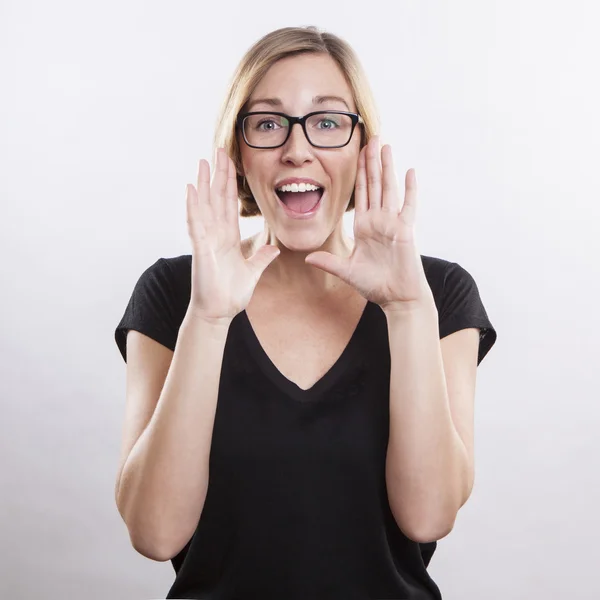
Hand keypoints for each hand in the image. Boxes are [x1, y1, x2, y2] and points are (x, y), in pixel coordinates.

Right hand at [186, 148, 279, 321]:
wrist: (219, 313)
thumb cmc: (231, 294)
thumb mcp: (253, 272)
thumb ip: (262, 258)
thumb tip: (275, 249)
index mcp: (228, 237)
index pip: (230, 204)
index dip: (230, 183)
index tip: (231, 163)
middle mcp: (216, 234)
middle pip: (217, 197)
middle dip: (219, 174)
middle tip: (219, 149)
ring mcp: (206, 239)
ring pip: (205, 205)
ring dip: (204, 183)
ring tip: (204, 160)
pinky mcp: (201, 249)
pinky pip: (196, 223)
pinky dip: (194, 206)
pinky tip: (192, 188)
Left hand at [304, 136, 432, 311]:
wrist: (397, 298)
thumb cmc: (375, 285)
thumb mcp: (347, 271)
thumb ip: (328, 262)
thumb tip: (307, 257)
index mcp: (364, 226)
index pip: (360, 193)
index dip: (358, 173)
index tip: (356, 153)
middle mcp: (378, 221)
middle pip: (374, 184)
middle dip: (371, 161)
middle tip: (372, 137)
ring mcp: (393, 224)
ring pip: (388, 189)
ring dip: (387, 167)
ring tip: (385, 145)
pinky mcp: (405, 231)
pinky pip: (408, 206)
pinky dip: (409, 189)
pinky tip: (409, 171)